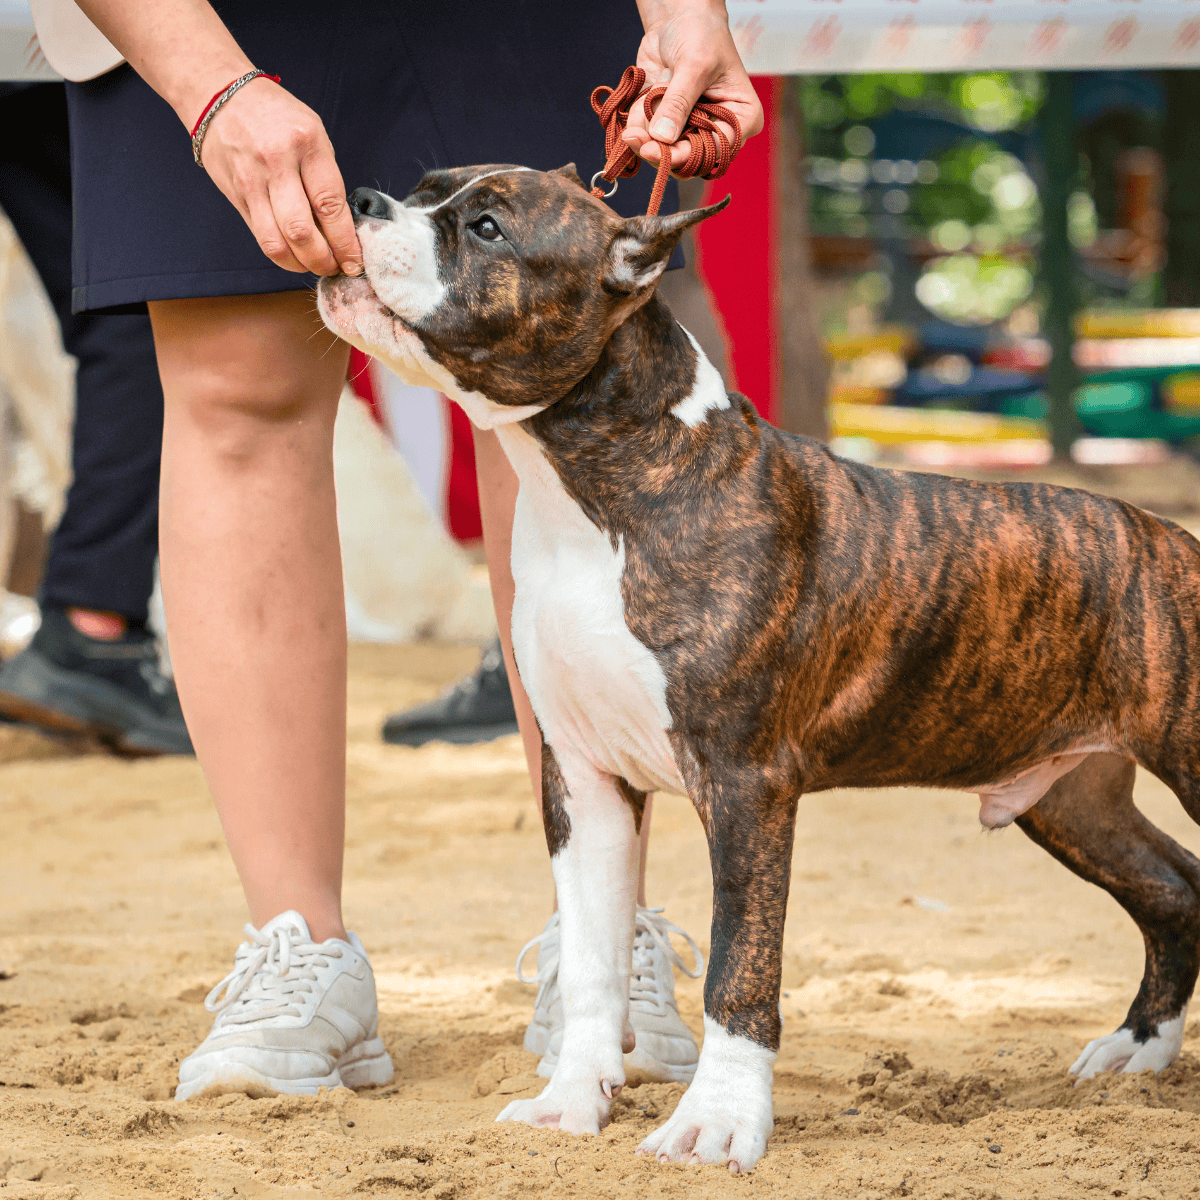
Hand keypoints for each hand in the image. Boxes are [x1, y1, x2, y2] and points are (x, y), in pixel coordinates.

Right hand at [199, 77, 361, 275]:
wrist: (220, 94)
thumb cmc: (277, 116)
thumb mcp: (313, 134)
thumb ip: (325, 179)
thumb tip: (341, 230)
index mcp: (306, 144)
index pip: (330, 206)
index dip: (345, 242)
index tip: (355, 261)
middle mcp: (277, 163)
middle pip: (301, 231)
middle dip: (323, 260)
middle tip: (336, 268)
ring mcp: (252, 181)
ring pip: (277, 243)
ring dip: (300, 265)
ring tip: (316, 266)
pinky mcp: (236, 195)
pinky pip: (261, 237)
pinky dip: (282, 255)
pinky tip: (295, 256)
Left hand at [625, 0, 763, 170]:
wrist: (679, 17)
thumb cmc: (702, 34)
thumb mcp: (694, 66)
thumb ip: (678, 103)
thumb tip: (663, 137)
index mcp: (740, 119)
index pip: (715, 151)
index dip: (686, 156)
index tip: (658, 150)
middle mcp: (716, 130)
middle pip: (688, 160)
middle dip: (661, 153)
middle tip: (637, 142)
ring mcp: (689, 128)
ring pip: (665, 153)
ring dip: (644, 141)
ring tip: (633, 127)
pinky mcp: (666, 123)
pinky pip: (648, 137)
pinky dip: (637, 126)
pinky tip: (636, 109)